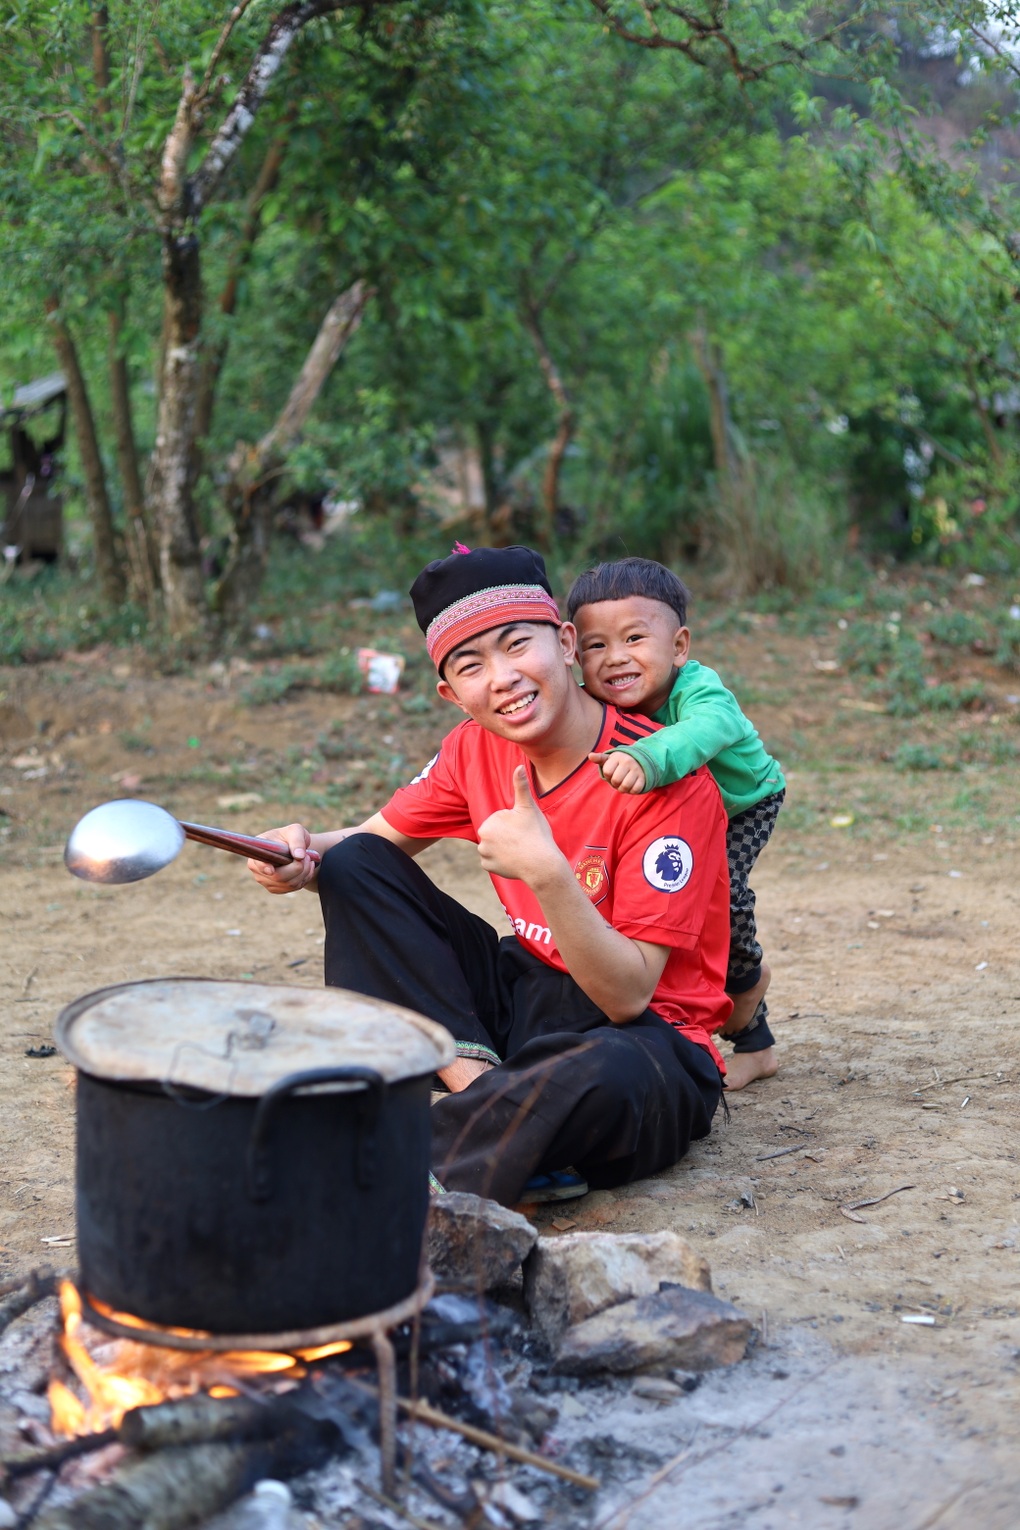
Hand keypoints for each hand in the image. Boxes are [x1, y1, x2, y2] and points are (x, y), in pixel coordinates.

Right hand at [247, 823, 318, 893]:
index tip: (271, 870)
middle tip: (307, 856)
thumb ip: (297, 840)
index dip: (263, 867)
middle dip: (297, 868)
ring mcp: (266, 881)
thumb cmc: (290, 836)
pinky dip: (305, 878)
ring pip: (289, 884)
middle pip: (278, 877)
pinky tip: (307, 867)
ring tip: (308, 859)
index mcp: (258, 852)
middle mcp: (257, 869)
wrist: (293, 847)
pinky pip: (294, 888)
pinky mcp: (277, 888)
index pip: (257, 863)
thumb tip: (299, 856)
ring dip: (304, 872)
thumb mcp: (295, 831)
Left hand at [477, 766, 563, 885]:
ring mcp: (485, 856)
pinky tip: (514, 860)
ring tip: (519, 850)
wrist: (542, 864)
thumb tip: (518, 766)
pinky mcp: (489, 868)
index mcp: (488, 824)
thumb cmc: (536, 834)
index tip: (523, 829)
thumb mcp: (528, 807)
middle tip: (522, 839)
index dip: (513, 824)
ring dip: (503, 848)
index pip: (499, 820)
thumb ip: (521, 786)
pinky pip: (493, 861)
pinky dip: (501, 861)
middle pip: (495, 834)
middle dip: (506, 835)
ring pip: (493, 847)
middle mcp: (482, 840)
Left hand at [589, 750, 645, 793]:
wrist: (639, 762)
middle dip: (614, 783)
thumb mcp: (609, 759)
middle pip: (615, 780)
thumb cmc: (619, 763)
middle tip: (618, 780)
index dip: (607, 775)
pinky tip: (631, 785)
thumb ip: (599, 758)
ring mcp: (637, 769)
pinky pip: (635, 790)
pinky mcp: (643, 778)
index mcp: (618, 757)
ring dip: (622, 789)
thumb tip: (590, 755)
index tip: (612, 772)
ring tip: (623, 783)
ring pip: (625, 786)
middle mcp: (628, 761)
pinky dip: (631, 791)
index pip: (607, 772)